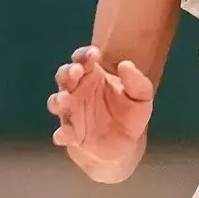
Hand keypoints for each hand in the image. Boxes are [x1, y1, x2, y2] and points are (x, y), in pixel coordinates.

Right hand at [48, 46, 153, 181]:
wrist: (127, 143)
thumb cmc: (131, 113)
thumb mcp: (141, 95)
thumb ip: (136, 80)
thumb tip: (125, 65)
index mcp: (92, 75)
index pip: (82, 59)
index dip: (85, 55)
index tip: (95, 54)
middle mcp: (77, 90)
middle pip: (65, 76)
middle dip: (68, 72)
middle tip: (76, 70)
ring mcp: (72, 112)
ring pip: (57, 102)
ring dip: (58, 100)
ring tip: (64, 99)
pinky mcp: (73, 134)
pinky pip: (62, 133)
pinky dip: (62, 134)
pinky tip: (65, 134)